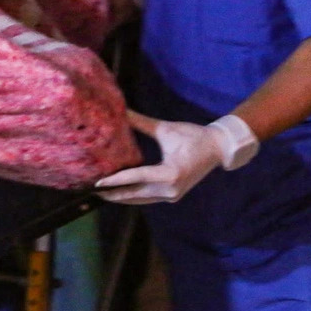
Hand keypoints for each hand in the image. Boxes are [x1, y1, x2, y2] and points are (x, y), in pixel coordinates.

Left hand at [94, 111, 223, 203]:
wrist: (218, 148)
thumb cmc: (193, 136)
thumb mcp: (166, 129)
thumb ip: (141, 122)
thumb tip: (120, 110)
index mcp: (170, 173)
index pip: (135, 178)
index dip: (114, 180)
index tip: (96, 183)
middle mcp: (170, 189)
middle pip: (135, 195)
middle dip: (113, 194)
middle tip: (91, 191)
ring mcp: (172, 195)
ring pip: (141, 200)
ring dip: (122, 197)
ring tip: (101, 194)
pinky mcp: (173, 195)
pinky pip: (148, 198)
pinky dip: (134, 195)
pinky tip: (120, 192)